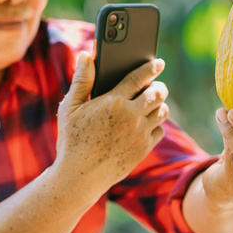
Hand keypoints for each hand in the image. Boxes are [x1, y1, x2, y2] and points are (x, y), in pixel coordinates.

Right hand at [54, 52, 168, 197]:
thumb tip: (86, 55)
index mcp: (113, 101)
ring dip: (159, 105)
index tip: (159, 62)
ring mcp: (139, 134)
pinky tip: (147, 124)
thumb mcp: (70, 107)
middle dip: (159, 87)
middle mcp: (131, 116)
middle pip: (158, 94)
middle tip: (155, 86)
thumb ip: (81, 80)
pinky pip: (160, 131)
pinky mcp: (143, 149)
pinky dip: (156, 125)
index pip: (139, 78)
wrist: (79, 177)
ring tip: (152, 103)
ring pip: (163, 112)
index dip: (151, 68)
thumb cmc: (71, 140)